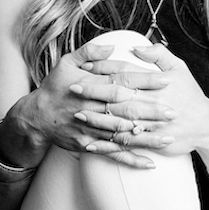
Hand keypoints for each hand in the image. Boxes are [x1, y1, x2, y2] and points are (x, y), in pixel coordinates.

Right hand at [0, 41, 171, 168]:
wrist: (35, 117)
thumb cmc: (54, 87)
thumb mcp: (65, 62)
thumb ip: (89, 51)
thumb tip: (112, 46)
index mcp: (91, 86)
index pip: (123, 82)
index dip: (144, 82)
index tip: (165, 81)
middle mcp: (92, 108)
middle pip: (126, 110)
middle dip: (151, 111)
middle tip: (173, 111)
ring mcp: (91, 129)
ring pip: (123, 134)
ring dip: (147, 137)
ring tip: (169, 138)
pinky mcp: (89, 145)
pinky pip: (113, 154)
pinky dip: (132, 160)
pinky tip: (149, 163)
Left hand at [71, 43, 208, 156]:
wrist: (206, 125)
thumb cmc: (190, 94)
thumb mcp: (180, 68)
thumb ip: (159, 55)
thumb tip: (137, 47)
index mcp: (156, 83)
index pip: (125, 72)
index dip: (103, 68)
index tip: (84, 66)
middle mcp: (152, 102)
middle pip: (118, 95)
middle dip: (94, 91)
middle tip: (73, 87)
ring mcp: (150, 124)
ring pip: (119, 120)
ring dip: (97, 118)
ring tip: (77, 113)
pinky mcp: (150, 141)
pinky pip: (125, 144)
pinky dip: (107, 145)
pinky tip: (90, 143)